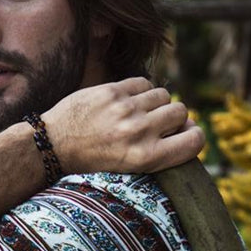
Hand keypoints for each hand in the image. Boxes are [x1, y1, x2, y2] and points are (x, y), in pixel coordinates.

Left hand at [43, 77, 204, 175]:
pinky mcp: (113, 92)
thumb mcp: (131, 166)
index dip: (194, 136)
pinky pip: (144, 83)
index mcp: (147, 158)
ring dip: (156, 103)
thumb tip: (189, 126)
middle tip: (155, 124)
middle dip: (173, 117)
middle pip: (181, 113)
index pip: (195, 141)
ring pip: (164, 95)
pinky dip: (141, 91)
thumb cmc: (96, 159)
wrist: (55, 145)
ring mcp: (126, 110)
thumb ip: (161, 149)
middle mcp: (140, 133)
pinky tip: (128, 101)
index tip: (185, 135)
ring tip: (139, 113)